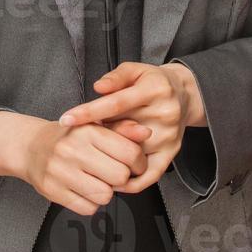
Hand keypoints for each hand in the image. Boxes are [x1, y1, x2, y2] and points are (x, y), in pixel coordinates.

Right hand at [20, 116, 152, 217]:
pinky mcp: (52, 191)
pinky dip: (90, 203)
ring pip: (105, 196)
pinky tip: (83, 188)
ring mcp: (61, 171)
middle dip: (122, 178)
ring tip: (96, 179)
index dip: (139, 162)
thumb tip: (146, 133)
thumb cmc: (70, 136)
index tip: (135, 164)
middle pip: (120, 177)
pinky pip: (88, 209)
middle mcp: (73, 149)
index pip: (129, 153)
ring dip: (106, 191)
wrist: (32, 147)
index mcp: (88, 130)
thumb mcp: (95, 124)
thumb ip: (123, 129)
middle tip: (114, 172)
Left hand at [57, 61, 205, 193]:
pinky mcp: (172, 153)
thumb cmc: (153, 81)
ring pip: (133, 155)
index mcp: (152, 90)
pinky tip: (112, 180)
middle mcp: (163, 114)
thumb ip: (116, 77)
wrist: (184, 93)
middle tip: (75, 141)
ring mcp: (169, 136)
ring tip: (88, 159)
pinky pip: (149, 174)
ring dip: (108, 158)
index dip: (89, 112)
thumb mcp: (135, 70)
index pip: (115, 103)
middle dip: (96, 137)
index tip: (66, 120)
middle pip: (122, 131)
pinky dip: (130, 182)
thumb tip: (98, 88)